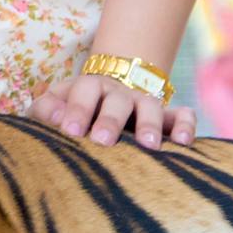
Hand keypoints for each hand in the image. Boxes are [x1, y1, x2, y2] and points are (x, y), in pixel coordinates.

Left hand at [28, 73, 196, 149]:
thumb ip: (46, 109)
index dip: (77, 108)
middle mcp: (119, 93)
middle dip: (110, 120)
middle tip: (102, 141)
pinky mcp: (166, 117)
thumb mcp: (54, 106)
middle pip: (118, 100)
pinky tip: (183, 142)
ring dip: (149, 124)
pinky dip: (186, 125)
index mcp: (90, 87)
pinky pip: (182, 115)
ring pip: (151, 106)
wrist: (104, 97)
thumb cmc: (72, 110)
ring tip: (149, 146)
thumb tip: (54, 118)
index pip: (84, 90)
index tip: (69, 130)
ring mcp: (144, 103)